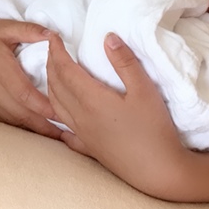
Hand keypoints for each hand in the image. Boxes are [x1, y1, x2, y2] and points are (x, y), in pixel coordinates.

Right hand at [0, 18, 61, 138]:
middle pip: (20, 112)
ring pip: (11, 119)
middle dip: (44, 125)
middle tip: (67, 133)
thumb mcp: (6, 26)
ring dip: (33, 129)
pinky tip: (34, 129)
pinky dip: (18, 125)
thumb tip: (54, 36)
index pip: (25, 94)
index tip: (64, 114)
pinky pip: (0, 119)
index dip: (45, 107)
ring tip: (55, 135)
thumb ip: (31, 30)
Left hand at [46, 32, 188, 196]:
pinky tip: (61, 114)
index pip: (65, 70)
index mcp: (91, 100)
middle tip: (53, 48)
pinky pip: (64, 127)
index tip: (54, 37)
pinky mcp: (89, 147)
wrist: (158, 171)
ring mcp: (82, 135)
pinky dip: (57, 113)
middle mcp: (80, 117)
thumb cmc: (154, 128)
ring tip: (55, 72)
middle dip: (51, 64)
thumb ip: (125, 63)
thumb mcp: (145, 90)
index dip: (57, 52)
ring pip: (56, 106)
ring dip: (50, 85)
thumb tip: (108, 37)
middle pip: (55, 87)